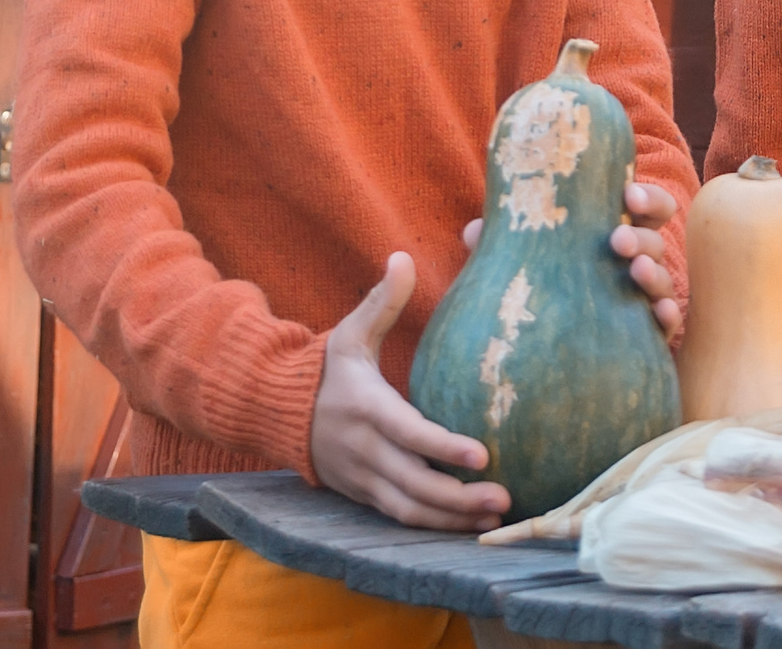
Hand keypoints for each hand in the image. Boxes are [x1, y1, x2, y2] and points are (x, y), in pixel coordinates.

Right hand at [309, 253, 511, 530]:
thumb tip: (403, 256)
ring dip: (452, 518)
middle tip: (505, 495)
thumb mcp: (350, 334)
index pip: (408, 432)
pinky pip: (401, 518)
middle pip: (414, 483)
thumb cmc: (326, 370)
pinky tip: (472, 524)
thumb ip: (380, 301)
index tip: (482, 455)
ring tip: (496, 516)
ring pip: (409, 509)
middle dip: (459, 495)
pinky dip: (435, 525)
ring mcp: (362, 478)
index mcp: (365, 407)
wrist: (276, 413)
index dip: (443, 446)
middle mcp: (363, 449)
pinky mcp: (364, 496)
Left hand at [459, 182, 682, 339]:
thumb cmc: (540, 290)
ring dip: (654, 271)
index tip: (627, 195)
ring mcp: (643, 298)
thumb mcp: (523, 264)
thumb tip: (474, 232)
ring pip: (664, 278)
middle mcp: (634, 262)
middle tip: (617, 240)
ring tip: (636, 272)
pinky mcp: (647, 334)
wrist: (548, 357)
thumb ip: (503, 246)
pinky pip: (667, 325)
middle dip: (642, 235)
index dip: (646, 198)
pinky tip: (658, 313)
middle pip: (656, 239)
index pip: (645, 208)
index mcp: (612, 233)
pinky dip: (668, 316)